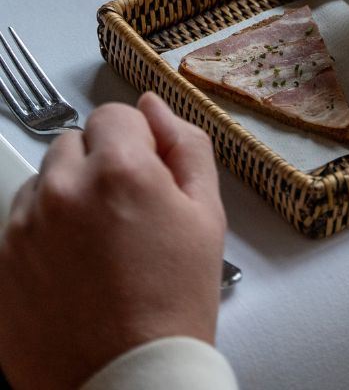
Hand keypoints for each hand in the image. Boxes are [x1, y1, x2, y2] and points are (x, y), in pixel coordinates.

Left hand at [0, 94, 226, 389]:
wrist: (126, 378)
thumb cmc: (172, 300)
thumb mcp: (206, 213)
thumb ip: (185, 145)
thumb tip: (155, 109)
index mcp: (120, 169)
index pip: (115, 113)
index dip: (137, 139)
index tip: (147, 169)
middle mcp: (63, 190)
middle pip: (74, 142)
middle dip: (100, 163)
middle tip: (127, 209)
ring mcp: (24, 228)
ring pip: (45, 181)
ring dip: (69, 195)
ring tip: (99, 242)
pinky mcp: (1, 262)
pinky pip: (20, 222)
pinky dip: (44, 232)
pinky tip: (74, 265)